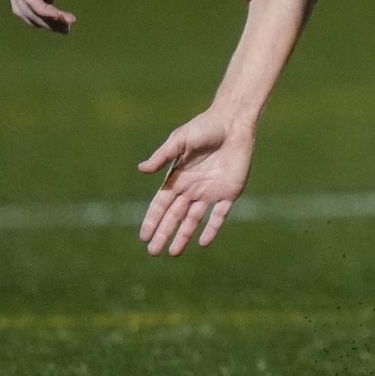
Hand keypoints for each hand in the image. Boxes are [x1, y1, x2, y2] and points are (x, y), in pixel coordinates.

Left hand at [3, 0, 77, 33]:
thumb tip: (50, 4)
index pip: (23, 5)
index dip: (41, 18)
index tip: (61, 23)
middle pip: (24, 12)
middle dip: (46, 24)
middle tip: (67, 29)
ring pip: (29, 10)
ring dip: (50, 21)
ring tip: (69, 24)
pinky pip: (34, 2)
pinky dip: (48, 12)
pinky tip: (61, 16)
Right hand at [137, 109, 254, 255]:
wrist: (233, 122)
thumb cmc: (205, 127)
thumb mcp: (180, 140)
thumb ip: (163, 156)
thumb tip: (141, 169)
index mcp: (178, 178)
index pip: (161, 204)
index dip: (152, 220)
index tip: (143, 236)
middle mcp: (192, 189)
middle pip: (174, 216)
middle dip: (163, 233)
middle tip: (153, 251)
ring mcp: (210, 192)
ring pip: (193, 220)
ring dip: (183, 236)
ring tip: (173, 253)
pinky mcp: (229, 193)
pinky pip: (220, 215)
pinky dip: (212, 228)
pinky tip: (203, 242)